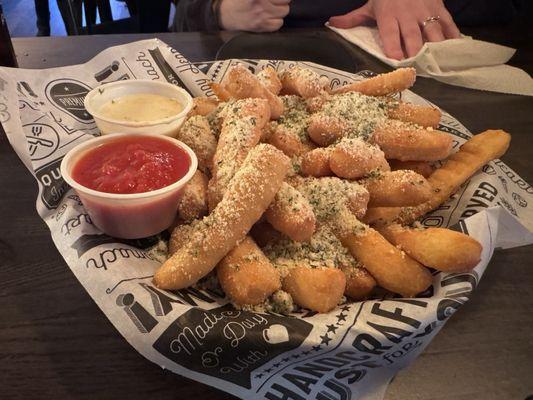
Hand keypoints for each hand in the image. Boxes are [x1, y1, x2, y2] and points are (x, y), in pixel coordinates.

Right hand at [219, 0, 290, 31]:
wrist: (225, 14)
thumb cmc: (237, 1)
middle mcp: (261, 4)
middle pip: (285, 0)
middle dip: (282, 0)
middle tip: (275, 1)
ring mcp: (261, 16)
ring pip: (284, 11)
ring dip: (280, 9)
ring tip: (273, 8)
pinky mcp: (261, 27)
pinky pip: (279, 24)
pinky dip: (277, 21)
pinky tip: (270, 17)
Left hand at [329, 0, 460, 59]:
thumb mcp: (369, 5)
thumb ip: (352, 19)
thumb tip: (330, 23)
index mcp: (389, 16)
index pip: (391, 35)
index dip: (394, 49)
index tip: (397, 62)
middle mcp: (408, 15)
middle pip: (413, 38)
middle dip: (416, 54)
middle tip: (418, 70)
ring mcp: (425, 12)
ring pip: (432, 33)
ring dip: (435, 49)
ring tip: (436, 64)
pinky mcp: (439, 8)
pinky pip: (448, 24)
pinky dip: (452, 36)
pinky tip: (454, 50)